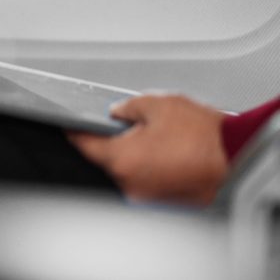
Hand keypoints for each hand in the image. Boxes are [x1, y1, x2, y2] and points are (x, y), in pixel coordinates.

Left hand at [67, 94, 228, 205]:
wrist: (234, 153)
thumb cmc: (200, 133)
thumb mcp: (155, 104)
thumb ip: (125, 107)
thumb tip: (114, 112)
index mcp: (121, 158)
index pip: (83, 144)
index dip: (76, 132)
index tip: (71, 127)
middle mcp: (130, 182)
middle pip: (108, 158)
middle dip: (115, 142)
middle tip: (133, 128)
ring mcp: (147, 195)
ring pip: (129, 171)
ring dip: (136, 157)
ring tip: (159, 141)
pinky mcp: (163, 201)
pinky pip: (148, 181)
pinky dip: (152, 169)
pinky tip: (168, 155)